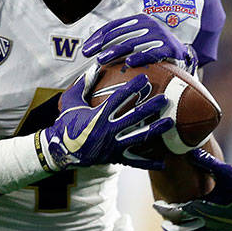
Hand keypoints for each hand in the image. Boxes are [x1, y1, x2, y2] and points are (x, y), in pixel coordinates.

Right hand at [38, 68, 172, 170]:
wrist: (61, 151)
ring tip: (170, 123)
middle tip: (165, 99)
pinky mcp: (116, 157)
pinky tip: (164, 162)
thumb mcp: (70, 102)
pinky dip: (149, 163)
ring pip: (138, 137)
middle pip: (134, 117)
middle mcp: (108, 130)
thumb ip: (82, 85)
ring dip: (155, 130)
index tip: (144, 78)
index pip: (118, 98)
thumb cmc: (66, 123)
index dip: (132, 88)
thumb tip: (93, 67)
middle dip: (150, 107)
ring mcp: (113, 145)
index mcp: (98, 116)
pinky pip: (135, 162)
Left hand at [82, 13, 198, 73]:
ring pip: (133, 43)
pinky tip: (129, 63)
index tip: (86, 49)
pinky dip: (140, 57)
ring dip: (115, 51)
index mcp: (139, 20)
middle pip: (121, 34)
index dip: (98, 37)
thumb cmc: (155, 50)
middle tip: (91, 55)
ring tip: (102, 60)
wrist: (183, 57)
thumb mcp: (138, 40)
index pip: (114, 26)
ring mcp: (161, 36)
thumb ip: (121, 40)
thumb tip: (93, 46)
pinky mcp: (171, 48)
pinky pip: (152, 53)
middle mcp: (149, 25)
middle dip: (103, 44)